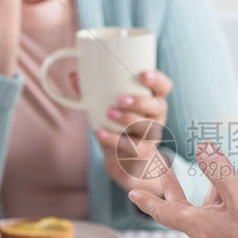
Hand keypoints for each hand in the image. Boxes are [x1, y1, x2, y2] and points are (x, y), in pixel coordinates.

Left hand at [96, 69, 172, 195]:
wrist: (128, 163)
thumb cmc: (120, 127)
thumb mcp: (111, 108)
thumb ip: (94, 92)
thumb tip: (73, 76)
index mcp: (152, 101)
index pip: (164, 87)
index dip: (157, 80)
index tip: (143, 74)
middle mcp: (157, 118)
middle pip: (158, 107)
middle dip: (140, 102)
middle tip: (120, 99)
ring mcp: (151, 137)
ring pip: (147, 127)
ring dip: (128, 119)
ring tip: (108, 113)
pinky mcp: (142, 153)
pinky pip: (132, 147)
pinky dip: (114, 139)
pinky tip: (100, 133)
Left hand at [129, 143, 237, 237]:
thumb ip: (219, 170)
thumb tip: (203, 149)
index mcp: (198, 226)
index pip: (164, 210)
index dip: (147, 199)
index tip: (132, 193)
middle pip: (182, 211)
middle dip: (173, 189)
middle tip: (164, 172)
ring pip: (204, 217)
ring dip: (207, 198)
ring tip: (218, 181)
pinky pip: (218, 227)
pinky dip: (219, 211)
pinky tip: (237, 204)